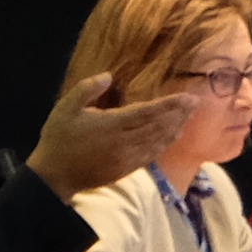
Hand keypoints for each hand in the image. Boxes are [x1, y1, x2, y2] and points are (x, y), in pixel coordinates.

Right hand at [26, 69, 193, 202]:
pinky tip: (173, 136)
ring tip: (189, 116)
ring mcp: (127, 157)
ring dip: (176, 128)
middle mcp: (124, 142)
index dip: (170, 105)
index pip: (148, 112)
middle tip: (196, 103)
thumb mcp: (65, 108)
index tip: (188, 97)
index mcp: (111, 124)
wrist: (55, 175)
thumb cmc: (59, 138)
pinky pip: (152, 155)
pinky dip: (165, 144)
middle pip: (159, 126)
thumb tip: (108, 76)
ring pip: (158, 141)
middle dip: (179, 114)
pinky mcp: (127, 169)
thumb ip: (86, 89)